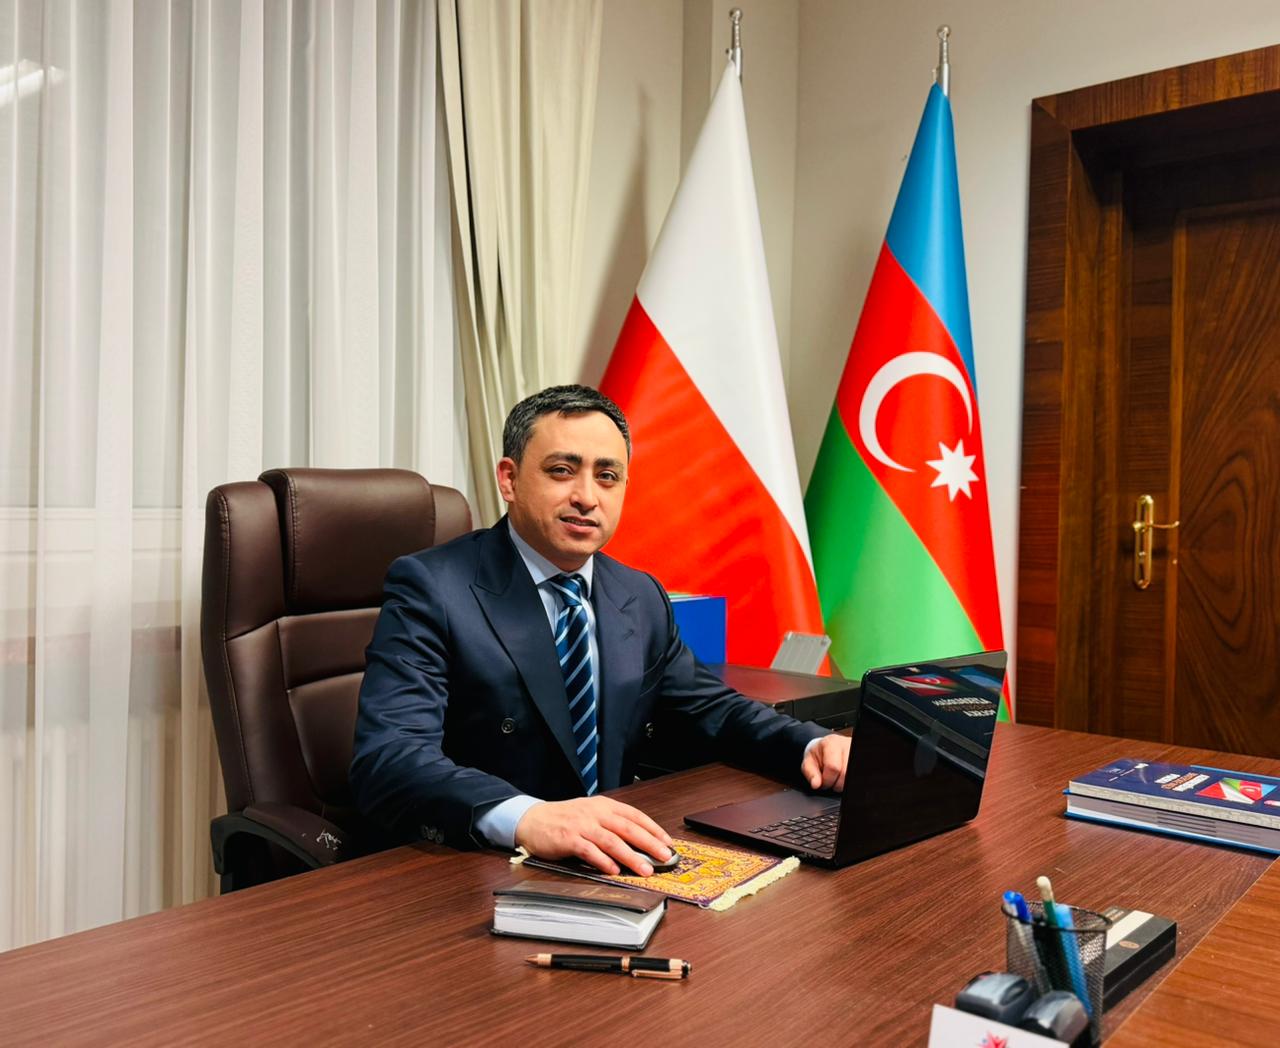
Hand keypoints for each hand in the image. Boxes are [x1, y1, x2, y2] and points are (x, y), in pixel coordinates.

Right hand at [514, 796, 672, 876]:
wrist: (533, 819)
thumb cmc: (565, 819)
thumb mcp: (592, 814)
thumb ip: (613, 826)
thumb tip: (640, 845)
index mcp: (605, 805)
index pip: (635, 816)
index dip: (653, 829)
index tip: (667, 843)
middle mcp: (595, 813)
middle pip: (628, 828)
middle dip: (649, 844)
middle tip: (664, 857)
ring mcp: (582, 825)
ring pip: (612, 841)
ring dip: (630, 856)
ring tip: (644, 869)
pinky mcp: (568, 838)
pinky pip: (589, 850)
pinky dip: (603, 861)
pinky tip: (613, 870)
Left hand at [801, 734, 850, 791]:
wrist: (826, 747)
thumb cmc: (818, 754)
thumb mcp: (808, 761)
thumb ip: (810, 773)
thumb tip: (816, 784)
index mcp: (832, 743)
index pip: (833, 767)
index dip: (827, 780)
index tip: (822, 782)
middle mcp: (846, 745)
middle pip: (845, 773)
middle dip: (836, 783)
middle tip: (829, 781)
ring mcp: (855, 752)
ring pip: (851, 776)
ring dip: (842, 783)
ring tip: (835, 779)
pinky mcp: (859, 759)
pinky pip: (854, 776)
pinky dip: (847, 781)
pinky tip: (842, 778)